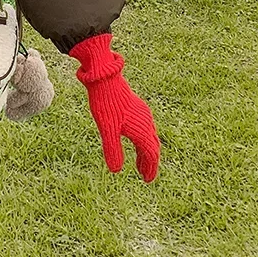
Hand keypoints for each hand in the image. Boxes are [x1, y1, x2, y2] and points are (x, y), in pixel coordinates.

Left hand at [69, 33, 159, 182]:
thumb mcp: (107, 128)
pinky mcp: (137, 106)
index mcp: (141, 130)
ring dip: (146, 151)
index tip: (147, 180)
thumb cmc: (105, 102)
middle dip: (149, 162)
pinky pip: (146, 127)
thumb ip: (113, 150)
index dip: (150, 168)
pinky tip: (134, 139)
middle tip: (144, 175)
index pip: (150, 154)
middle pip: (152, 146)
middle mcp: (146, 122)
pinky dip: (143, 139)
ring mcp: (143, 113)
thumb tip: (115, 171)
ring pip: (150, 136)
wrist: (105, 77)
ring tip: (139, 161)